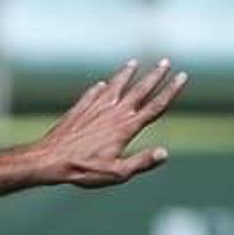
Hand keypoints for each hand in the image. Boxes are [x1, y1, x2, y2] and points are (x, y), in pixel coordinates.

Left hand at [26, 58, 188, 187]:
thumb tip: (164, 153)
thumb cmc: (83, 170)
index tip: (182, 77)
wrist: (50, 159)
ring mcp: (96, 108)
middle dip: (154, 75)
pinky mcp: (80, 109)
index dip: (170, 91)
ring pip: (116, 86)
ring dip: (126, 74)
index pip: (155, 106)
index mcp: (127, 127)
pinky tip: (101, 85)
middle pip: (139, 90)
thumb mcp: (117, 173)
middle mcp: (114, 112)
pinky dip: (100, 88)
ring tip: (133, 63)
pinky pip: (93, 94)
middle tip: (165, 61)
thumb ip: (141, 162)